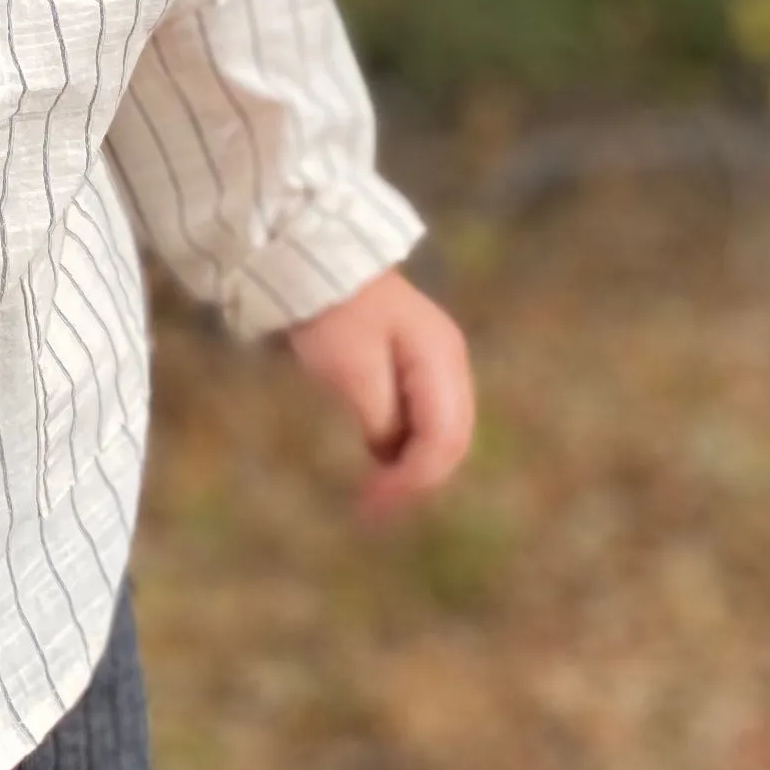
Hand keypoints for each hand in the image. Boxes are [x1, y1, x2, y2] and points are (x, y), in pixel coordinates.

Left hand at [283, 270, 474, 521]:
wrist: (317, 259)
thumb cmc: (333, 313)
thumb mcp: (353, 371)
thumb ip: (381, 419)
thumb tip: (392, 457)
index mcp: (441, 362)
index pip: (443, 439)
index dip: (412, 480)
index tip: (372, 505)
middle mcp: (450, 363)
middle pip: (452, 439)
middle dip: (417, 480)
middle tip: (373, 509)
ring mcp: (438, 362)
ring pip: (443, 431)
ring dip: (414, 465)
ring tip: (376, 493)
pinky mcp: (418, 363)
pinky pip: (426, 416)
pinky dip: (408, 444)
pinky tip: (380, 461)